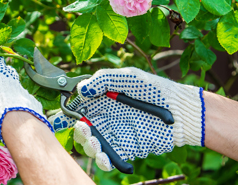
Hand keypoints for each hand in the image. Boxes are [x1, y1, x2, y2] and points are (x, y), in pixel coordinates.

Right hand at [49, 67, 204, 170]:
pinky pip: (108, 158)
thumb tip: (81, 90)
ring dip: (88, 146)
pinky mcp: (124, 148)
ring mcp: (113, 133)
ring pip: (91, 144)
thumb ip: (103, 80)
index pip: (78, 107)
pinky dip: (103, 161)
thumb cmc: (154, 89)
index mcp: (102, 99)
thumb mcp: (128, 77)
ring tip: (95, 143)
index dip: (66, 113)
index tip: (58, 118)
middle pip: (81, 128)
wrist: (179, 111)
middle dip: (78, 131)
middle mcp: (104, 117)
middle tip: (84, 129)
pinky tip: (105, 158)